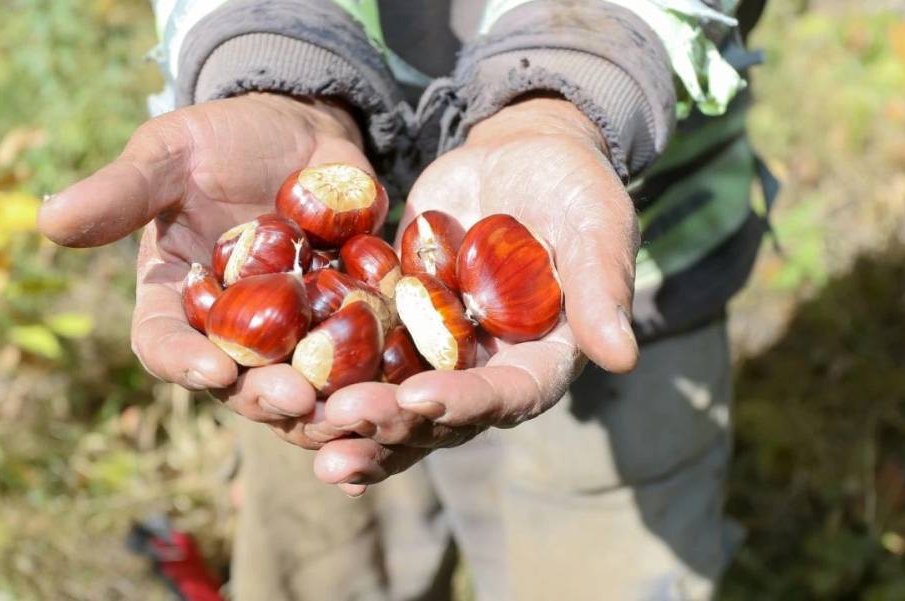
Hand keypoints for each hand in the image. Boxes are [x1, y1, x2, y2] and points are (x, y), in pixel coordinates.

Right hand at [38, 93, 377, 448]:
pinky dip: (380, 381)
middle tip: (294, 399)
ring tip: (355, 412)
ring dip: (327, 407)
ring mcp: (292, 334)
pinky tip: (405, 398)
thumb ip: (121, 192)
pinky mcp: (348, 322)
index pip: (165, 345)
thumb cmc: (220, 140)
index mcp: (176, 301)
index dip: (183, 362)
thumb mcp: (169, 154)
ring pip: (306, 388)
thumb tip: (47, 220)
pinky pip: (363, 363)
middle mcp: (231, 332)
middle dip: (264, 396)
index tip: (209, 369)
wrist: (299, 129)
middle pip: (240, 384)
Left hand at [307, 97, 640, 493]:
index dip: (463, 403)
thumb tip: (622, 357)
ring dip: (350, 422)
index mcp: (539, 361)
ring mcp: (436, 353)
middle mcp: (484, 371)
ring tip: (304, 430)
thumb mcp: (596, 225)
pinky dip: (326, 376)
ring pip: (391, 404)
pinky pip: (360, 360)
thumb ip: (603, 288)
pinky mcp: (396, 326)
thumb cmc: (572, 186)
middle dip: (389, 425)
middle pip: (437, 416)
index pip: (504, 396)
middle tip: (340, 426)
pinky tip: (282, 390)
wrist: (519, 155)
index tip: (419, 399)